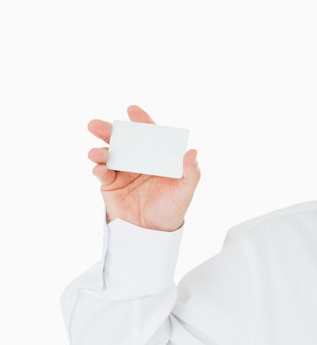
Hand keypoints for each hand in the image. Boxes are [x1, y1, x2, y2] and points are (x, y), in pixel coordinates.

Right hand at [87, 105, 200, 231]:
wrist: (153, 234)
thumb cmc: (172, 210)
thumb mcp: (185, 192)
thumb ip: (190, 173)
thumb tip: (192, 152)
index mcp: (156, 157)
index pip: (149, 135)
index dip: (141, 121)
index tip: (132, 110)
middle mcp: (138, 160)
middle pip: (123, 141)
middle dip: (110, 131)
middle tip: (97, 125)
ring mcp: (122, 171)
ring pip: (108, 154)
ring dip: (100, 150)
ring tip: (96, 152)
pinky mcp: (110, 185)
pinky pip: (102, 173)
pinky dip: (98, 169)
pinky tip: (98, 168)